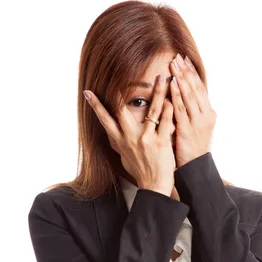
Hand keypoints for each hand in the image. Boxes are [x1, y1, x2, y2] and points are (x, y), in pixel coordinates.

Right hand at [83, 79, 176, 196]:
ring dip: (156, 92)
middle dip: (120, 91)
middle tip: (119, 75)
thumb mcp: (124, 158)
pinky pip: (166, 122)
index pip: (104, 120)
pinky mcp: (160, 143)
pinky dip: (170, 109)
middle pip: (122, 110)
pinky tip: (173, 98)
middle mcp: (130, 138)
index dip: (96, 106)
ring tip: (160, 77)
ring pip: (151, 110)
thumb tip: (112, 135)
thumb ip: (119, 143)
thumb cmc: (140, 172)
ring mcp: (146, 139)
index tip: (88, 92)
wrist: (153, 187)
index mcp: (120, 141)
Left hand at [169, 53, 216, 167]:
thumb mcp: (195, 126)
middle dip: (186, 71)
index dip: (192, 73)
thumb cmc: (192, 147)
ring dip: (181, 78)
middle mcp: (206, 115)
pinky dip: (177, 95)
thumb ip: (190, 111)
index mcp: (209, 113)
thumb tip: (181, 95)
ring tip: (175, 65)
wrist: (195, 167)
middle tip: (178, 57)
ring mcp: (198, 122)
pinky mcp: (188, 129)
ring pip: (190, 96)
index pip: (200, 88)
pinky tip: (172, 84)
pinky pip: (181, 109)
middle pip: (196, 88)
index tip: (185, 60)